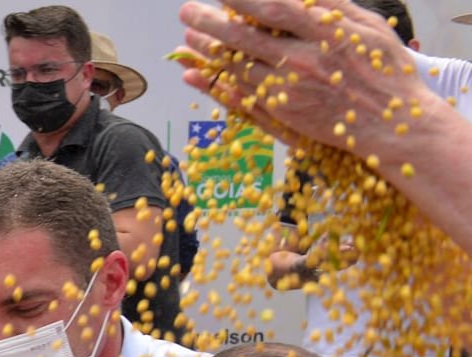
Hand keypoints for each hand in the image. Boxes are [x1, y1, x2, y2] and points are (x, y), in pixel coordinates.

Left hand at [177, 0, 426, 155]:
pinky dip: (217, 84)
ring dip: (209, 51)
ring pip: (240, 67)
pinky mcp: (284, 114)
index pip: (275, 7)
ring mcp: (290, 90)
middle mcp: (303, 60)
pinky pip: (242, 96)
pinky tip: (198, 73)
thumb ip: (333, 5)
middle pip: (247, 37)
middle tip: (186, 10)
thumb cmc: (385, 69)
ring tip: (187, 38)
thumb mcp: (368, 25)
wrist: (392, 123)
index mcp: (326, 32)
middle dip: (212, 22)